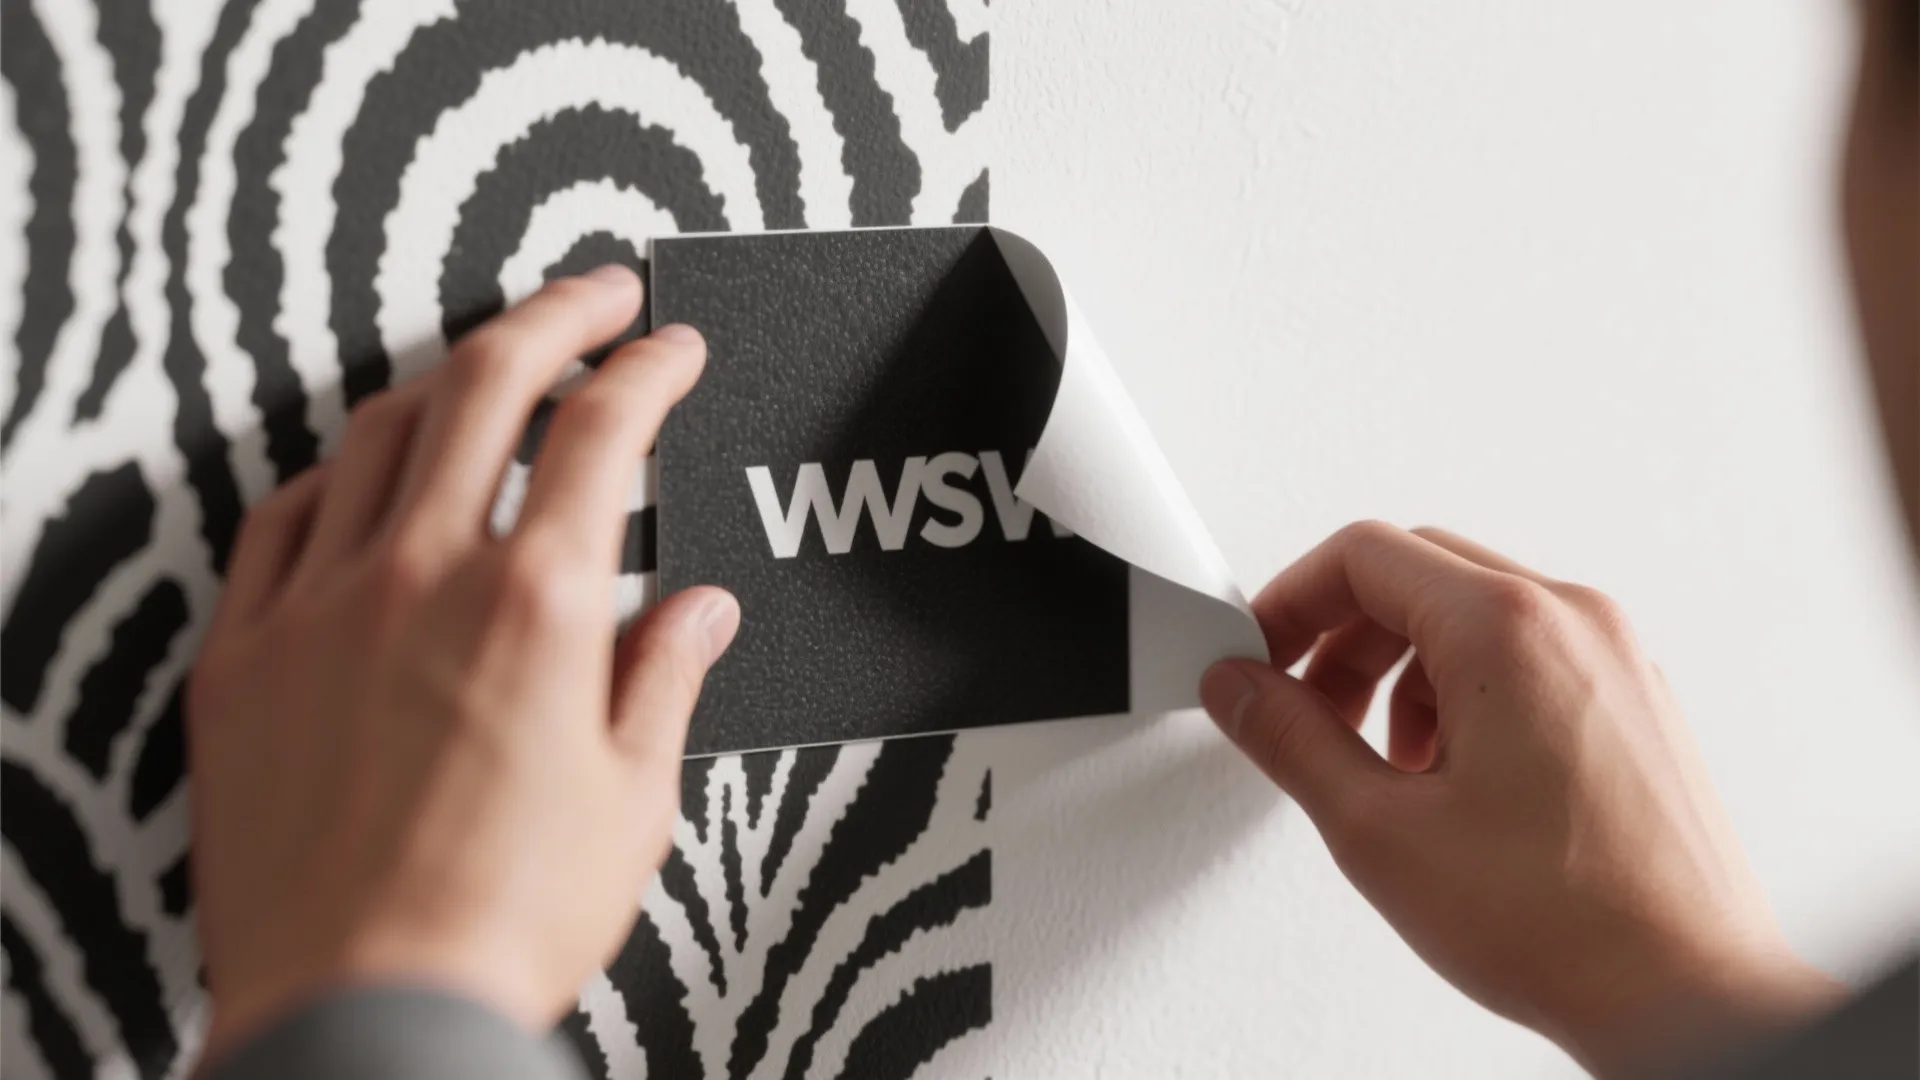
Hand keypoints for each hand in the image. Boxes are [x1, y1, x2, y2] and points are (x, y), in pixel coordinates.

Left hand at [185, 267, 737, 1061]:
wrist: (365, 1013)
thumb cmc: (501, 921)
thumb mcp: (632, 798)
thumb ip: (667, 676)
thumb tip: (699, 611)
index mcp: (539, 603)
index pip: (605, 428)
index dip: (649, 365)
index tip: (670, 348)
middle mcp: (423, 576)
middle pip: (487, 378)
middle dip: (556, 313)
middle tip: (596, 296)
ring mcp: (321, 606)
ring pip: (379, 428)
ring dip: (447, 377)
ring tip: (489, 370)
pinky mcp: (247, 656)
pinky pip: (282, 516)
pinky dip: (337, 473)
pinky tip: (363, 479)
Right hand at [1200, 523, 1842, 1076]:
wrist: (1687, 998)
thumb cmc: (1567, 925)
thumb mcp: (1378, 829)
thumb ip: (1291, 739)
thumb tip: (1242, 690)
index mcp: (1507, 629)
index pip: (1365, 554)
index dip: (1289, 600)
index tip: (1258, 652)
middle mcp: (1574, 623)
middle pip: (1419, 573)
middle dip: (1342, 635)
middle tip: (1300, 704)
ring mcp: (1617, 660)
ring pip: (1474, 614)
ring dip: (1402, 668)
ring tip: (1377, 761)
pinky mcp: (1637, 704)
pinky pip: (1529, 656)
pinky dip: (1466, 691)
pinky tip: (1445, 780)